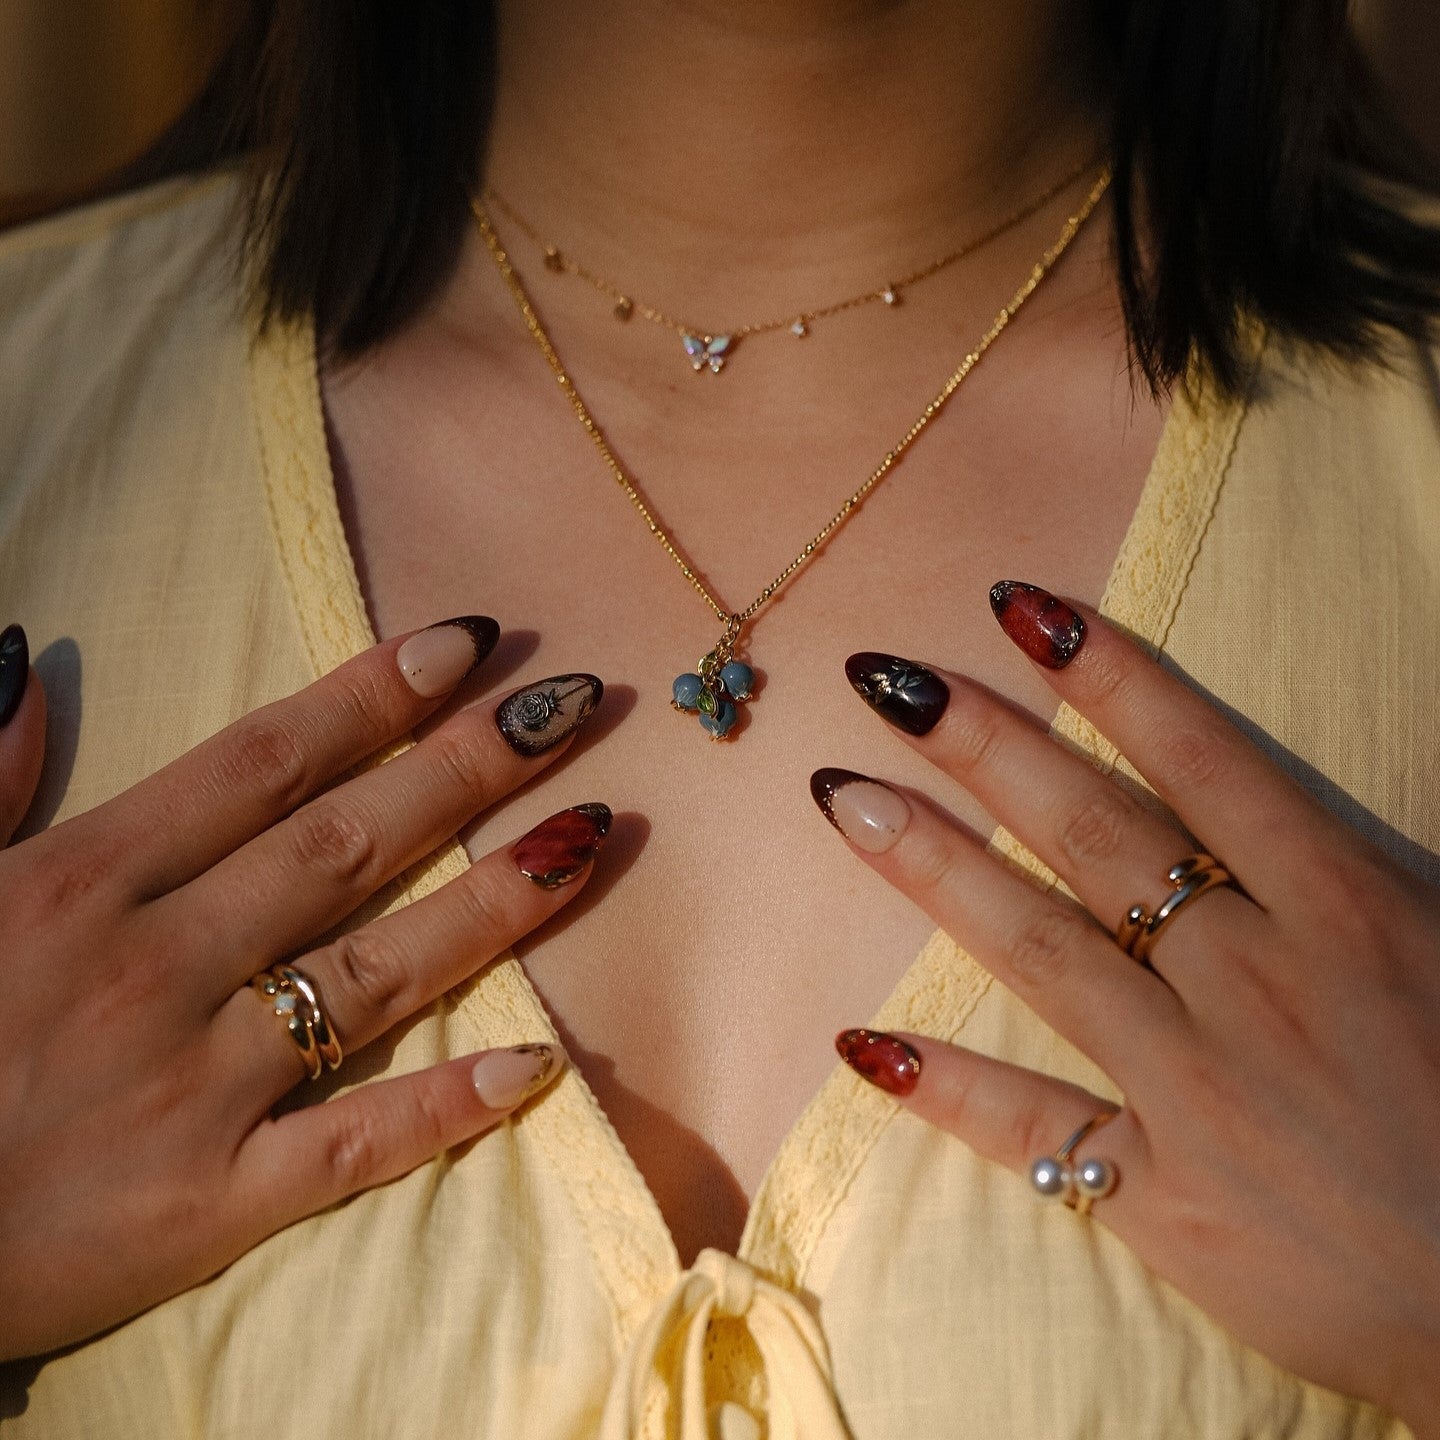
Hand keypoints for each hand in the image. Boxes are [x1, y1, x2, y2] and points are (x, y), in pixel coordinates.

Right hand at [0, 618, 606, 1360]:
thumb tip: (20, 660)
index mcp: (81, 884)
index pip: (262, 764)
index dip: (372, 698)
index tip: (465, 644)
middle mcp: (155, 969)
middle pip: (345, 845)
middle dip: (466, 767)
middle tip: (566, 708)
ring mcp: (194, 1088)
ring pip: (376, 975)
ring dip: (493, 904)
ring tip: (590, 838)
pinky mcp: (209, 1200)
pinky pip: (353, 1145)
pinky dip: (446, 1107)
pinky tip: (540, 1065)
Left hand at [818, 583, 1439, 1434]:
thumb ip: (1373, 861)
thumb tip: (1271, 790)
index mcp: (1353, 911)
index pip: (1207, 763)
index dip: (1110, 678)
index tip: (1022, 609)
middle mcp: (1264, 987)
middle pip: (1098, 837)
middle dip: (987, 747)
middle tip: (886, 678)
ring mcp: (1202, 1094)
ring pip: (1044, 954)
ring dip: (935, 870)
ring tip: (845, 797)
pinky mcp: (1167, 1199)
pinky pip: (1036, 1131)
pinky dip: (948, 1090)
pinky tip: (860, 1045)